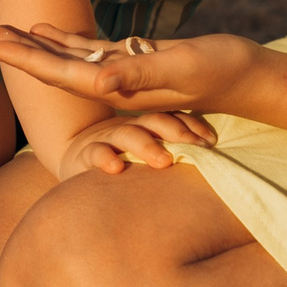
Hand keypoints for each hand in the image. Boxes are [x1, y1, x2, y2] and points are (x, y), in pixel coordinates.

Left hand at [0, 22, 255, 121]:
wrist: (247, 78)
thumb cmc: (219, 72)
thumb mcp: (180, 70)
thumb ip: (139, 76)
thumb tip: (95, 80)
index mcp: (116, 88)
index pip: (59, 73)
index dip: (24, 58)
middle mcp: (111, 85)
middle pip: (53, 66)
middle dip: (15, 50)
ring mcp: (120, 75)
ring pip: (65, 58)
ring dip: (31, 45)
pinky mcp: (132, 63)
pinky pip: (88, 52)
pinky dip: (62, 40)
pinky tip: (42, 29)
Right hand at [54, 112, 214, 178]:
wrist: (76, 157)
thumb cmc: (122, 158)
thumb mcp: (148, 154)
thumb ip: (173, 153)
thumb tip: (210, 158)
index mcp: (146, 124)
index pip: (170, 118)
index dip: (190, 126)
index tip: (210, 141)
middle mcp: (128, 127)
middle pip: (152, 122)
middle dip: (174, 132)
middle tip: (196, 146)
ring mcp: (105, 139)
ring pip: (127, 136)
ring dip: (146, 146)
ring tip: (164, 161)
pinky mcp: (84, 154)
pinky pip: (94, 153)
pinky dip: (105, 158)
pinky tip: (116, 167)